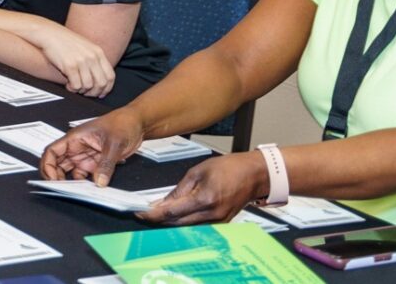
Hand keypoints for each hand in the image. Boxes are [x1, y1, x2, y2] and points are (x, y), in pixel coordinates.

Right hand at [29, 22, 114, 96]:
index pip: (110, 76)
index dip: (106, 88)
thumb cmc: (65, 41)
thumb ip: (94, 59)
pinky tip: (68, 85)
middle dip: (94, 93)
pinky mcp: (70, 65)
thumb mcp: (85, 46)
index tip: (100, 93)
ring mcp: (81, 61)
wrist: (48, 34)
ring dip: (81, 91)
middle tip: (86, 93)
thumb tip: (99, 78)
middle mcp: (92, 57)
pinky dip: (73, 89)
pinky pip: (76, 85)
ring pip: (88, 86)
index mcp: (98, 52)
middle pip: (101, 83)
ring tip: (75, 87)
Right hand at [40, 109, 144, 185]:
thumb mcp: (114, 143)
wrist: (136, 124)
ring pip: (70, 171)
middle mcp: (77, 147)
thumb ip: (106, 164)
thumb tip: (99, 182)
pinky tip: (89, 189)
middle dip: (56, 177)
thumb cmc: (122, 123)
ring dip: (70, 182)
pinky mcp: (95, 163)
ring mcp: (85, 156)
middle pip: (57, 164)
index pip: (52, 151)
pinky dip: (85, 183)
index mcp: (75, 138)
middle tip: (61, 189)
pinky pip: (85, 175)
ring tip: (75, 191)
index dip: (48, 166)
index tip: (52, 179)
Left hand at [137, 152, 266, 225]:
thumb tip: (162, 202)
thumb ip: (179, 189)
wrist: (254, 175)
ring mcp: (218, 221)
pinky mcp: (221, 223)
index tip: (140, 213)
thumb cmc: (230, 168)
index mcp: (205, 199)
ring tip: (156, 213)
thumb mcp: (198, 171)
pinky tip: (175, 214)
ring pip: (187, 226)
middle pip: (178, 223)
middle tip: (144, 214)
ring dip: (170, 221)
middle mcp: (212, 214)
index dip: (154, 214)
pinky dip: (184, 221)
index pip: (172, 211)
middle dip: (159, 220)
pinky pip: (198, 225)